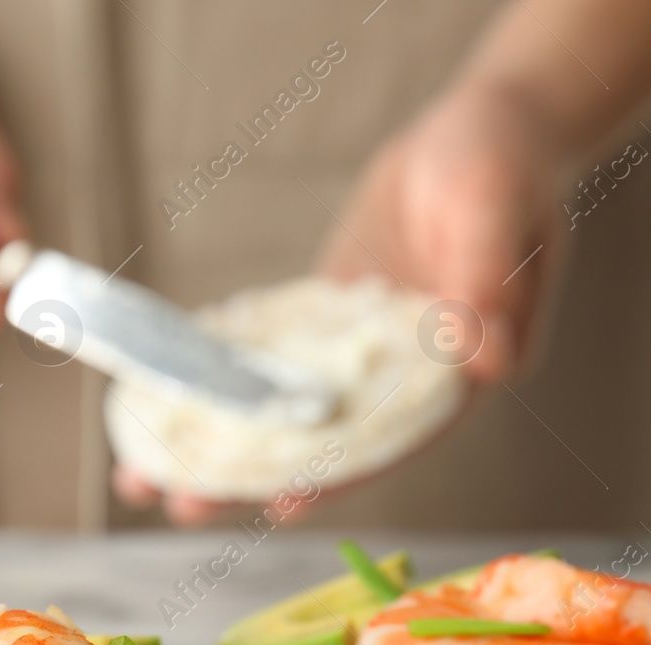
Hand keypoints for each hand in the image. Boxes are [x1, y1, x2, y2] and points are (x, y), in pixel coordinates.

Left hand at [115, 78, 565, 523]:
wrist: (480, 132)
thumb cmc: (505, 171)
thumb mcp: (498, 219)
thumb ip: (489, 287)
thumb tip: (487, 355)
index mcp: (455, 379)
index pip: (390, 441)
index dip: (338, 476)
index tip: (280, 505)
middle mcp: (401, 381)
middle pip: (322, 444)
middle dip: (252, 478)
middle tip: (180, 505)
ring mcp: (357, 352)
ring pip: (284, 410)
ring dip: (220, 442)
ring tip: (145, 473)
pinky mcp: (324, 317)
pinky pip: (266, 355)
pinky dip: (219, 378)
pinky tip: (160, 395)